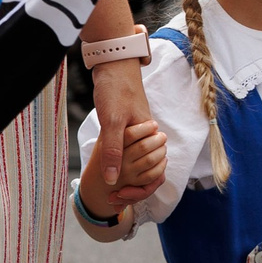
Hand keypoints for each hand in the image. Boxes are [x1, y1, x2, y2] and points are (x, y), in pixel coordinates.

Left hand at [88, 58, 158, 203]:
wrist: (114, 63)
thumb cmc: (115, 90)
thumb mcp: (111, 122)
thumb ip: (113, 151)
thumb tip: (112, 180)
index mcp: (150, 137)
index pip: (154, 173)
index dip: (139, 190)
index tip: (119, 197)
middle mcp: (148, 136)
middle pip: (147, 171)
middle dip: (133, 188)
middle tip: (112, 199)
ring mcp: (139, 131)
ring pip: (137, 162)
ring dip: (126, 178)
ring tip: (111, 191)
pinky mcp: (128, 126)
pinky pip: (127, 151)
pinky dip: (119, 163)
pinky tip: (107, 170)